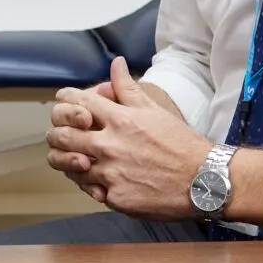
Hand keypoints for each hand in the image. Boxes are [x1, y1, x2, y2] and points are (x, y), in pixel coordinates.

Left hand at [46, 58, 209, 217]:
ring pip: (69, 165)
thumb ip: (128, 88)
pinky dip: (90, 184)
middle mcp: (111, 145)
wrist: (204, 181)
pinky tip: (99, 180)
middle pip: (62, 136)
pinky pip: (89, 190)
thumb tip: (115, 64)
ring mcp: (111, 173)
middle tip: (63, 136)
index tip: (66, 106)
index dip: (65, 102)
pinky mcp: (116, 198)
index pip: (74, 102)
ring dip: (70, 161)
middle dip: (58, 134)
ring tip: (79, 159)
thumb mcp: (154, 110)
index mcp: (119, 119)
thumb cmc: (181, 144)